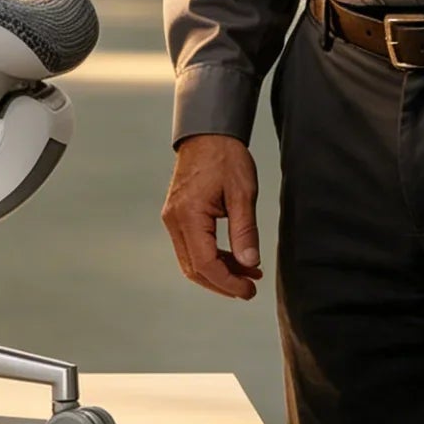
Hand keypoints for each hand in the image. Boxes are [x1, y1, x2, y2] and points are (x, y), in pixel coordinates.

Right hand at [162, 134, 263, 299]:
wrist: (208, 133)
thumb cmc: (226, 158)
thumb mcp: (243, 193)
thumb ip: (245, 231)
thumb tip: (249, 264)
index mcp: (189, 215)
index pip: (205, 263)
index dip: (228, 282)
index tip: (249, 290)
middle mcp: (174, 221)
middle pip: (194, 268)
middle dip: (222, 283)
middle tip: (250, 288)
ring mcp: (173, 219)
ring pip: (191, 261)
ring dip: (218, 272)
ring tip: (248, 274)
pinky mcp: (178, 216)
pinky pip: (192, 247)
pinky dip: (212, 258)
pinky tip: (234, 258)